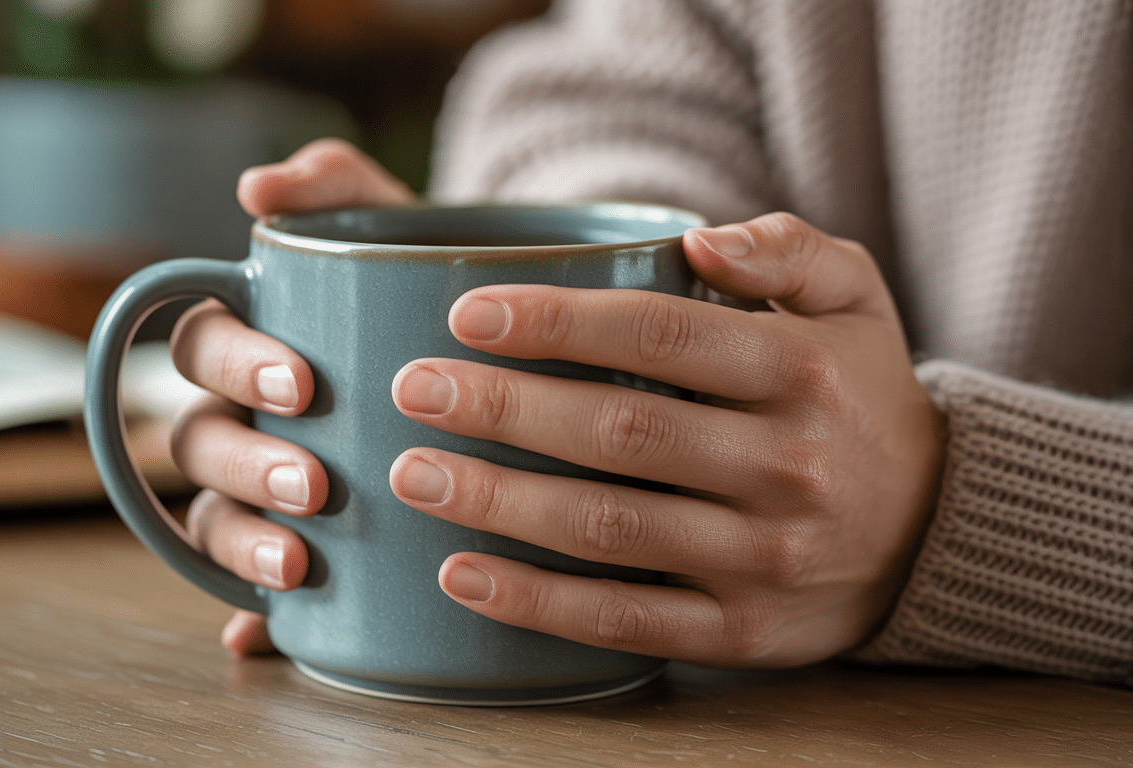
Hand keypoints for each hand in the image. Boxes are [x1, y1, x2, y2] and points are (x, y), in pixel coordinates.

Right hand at [168, 138, 414, 653]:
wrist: (496, 350)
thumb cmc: (431, 285)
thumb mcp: (399, 223)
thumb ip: (338, 182)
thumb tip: (254, 187)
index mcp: (254, 339)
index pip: (206, 348)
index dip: (236, 367)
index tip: (304, 385)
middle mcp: (247, 412)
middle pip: (201, 439)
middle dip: (244, 463)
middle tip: (312, 483)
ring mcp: (267, 478)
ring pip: (212, 511)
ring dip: (238, 537)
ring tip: (296, 558)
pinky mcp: (302, 537)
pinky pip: (249, 582)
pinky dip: (247, 611)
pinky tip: (262, 633)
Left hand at [388, 212, 946, 665]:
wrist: (931, 529)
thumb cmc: (860, 395)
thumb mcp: (856, 300)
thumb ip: (788, 251)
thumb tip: (700, 239)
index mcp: (805, 373)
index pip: (663, 335)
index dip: (557, 323)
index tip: (467, 314)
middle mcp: (788, 466)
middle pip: (621, 432)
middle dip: (504, 409)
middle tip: (413, 388)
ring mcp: (764, 558)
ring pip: (610, 530)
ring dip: (500, 503)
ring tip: (413, 474)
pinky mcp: (742, 630)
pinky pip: (627, 621)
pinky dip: (538, 604)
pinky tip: (461, 575)